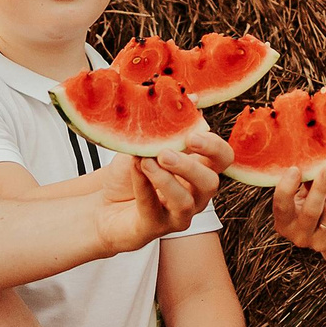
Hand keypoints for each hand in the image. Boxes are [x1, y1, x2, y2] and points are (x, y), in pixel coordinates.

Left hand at [93, 126, 232, 255]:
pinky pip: (153, 209)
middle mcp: (195, 194)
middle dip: (190, 166)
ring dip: (166, 180)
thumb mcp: (146, 141)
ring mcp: (177, 214)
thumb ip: (168, 124)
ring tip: (147, 162)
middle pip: (211, 183)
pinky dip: (144, 187)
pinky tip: (136, 170)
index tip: (192, 135)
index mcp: (199, 168)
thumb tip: (192, 98)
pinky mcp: (155, 227)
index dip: (214, 147)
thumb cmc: (130, 172)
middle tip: (166, 153)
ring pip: (186, 202)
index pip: (223, 158)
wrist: (102, 203)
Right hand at [266, 167, 325, 274]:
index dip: (286, 187)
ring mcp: (319, 245)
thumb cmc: (320, 204)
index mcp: (285, 223)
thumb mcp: (308, 194)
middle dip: (321, 186)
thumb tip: (311, 167)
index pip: (281, 206)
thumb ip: (306, 183)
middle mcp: (299, 237)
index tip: (295, 169)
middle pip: (311, 210)